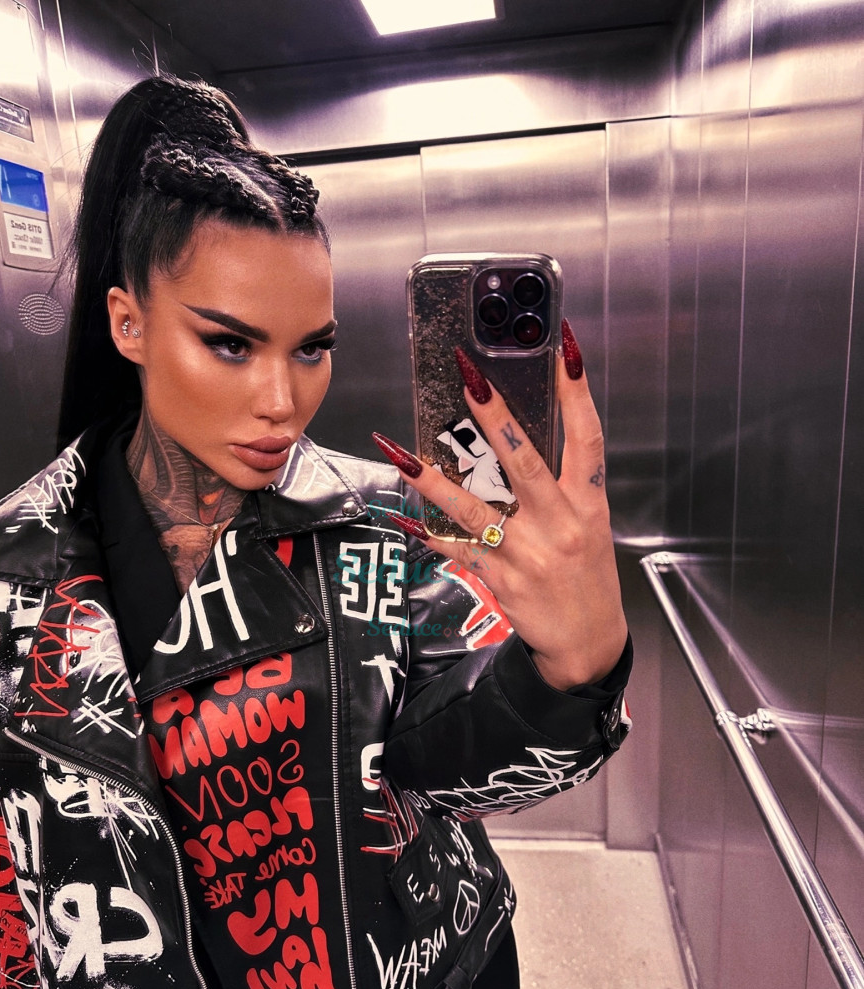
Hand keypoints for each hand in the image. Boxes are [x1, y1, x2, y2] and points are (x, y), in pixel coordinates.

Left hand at [372, 319, 626, 689]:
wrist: (589, 641)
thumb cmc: (587, 576)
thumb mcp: (589, 523)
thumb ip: (559, 484)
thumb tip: (513, 438)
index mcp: (587, 503)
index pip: (587, 436)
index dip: (577, 391)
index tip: (563, 346)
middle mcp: (560, 523)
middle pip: (525, 462)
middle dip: (496, 417)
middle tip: (470, 378)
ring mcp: (529, 553)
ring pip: (475, 507)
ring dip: (434, 479)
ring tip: (400, 452)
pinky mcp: (502, 578)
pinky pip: (456, 550)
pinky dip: (426, 534)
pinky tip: (399, 518)